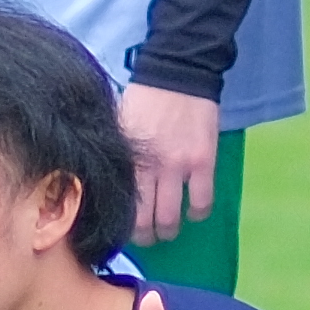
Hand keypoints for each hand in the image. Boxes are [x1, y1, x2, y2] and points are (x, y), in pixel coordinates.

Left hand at [118, 84, 222, 247]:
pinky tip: (194, 211)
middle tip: (147, 235)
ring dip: (169, 230)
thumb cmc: (143, 98)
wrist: (176, 73)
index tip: (124, 229)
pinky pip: (202, 202)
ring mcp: (178, 167)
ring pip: (171, 218)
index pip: (121, 206)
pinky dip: (198, 214)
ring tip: (169, 229)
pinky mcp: (203, 162)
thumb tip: (106, 183)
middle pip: (144, 221)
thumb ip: (117, 156)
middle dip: (145, 236)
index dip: (121, 226)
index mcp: (126, 160)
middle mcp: (149, 169)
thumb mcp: (119, 127)